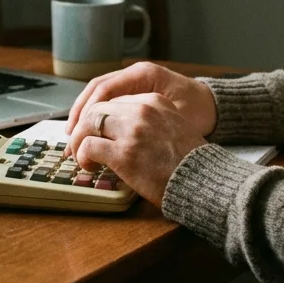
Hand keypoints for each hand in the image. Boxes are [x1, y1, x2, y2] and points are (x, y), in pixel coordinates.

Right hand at [65, 61, 217, 137]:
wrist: (214, 106)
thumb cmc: (200, 111)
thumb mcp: (177, 117)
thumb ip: (149, 122)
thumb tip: (118, 136)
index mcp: (144, 74)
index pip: (106, 88)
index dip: (89, 109)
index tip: (78, 129)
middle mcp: (135, 73)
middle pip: (97, 88)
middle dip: (80, 111)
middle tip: (70, 134)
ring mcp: (133, 81)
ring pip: (99, 93)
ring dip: (84, 112)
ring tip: (73, 134)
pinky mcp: (134, 91)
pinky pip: (108, 99)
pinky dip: (96, 114)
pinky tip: (89, 130)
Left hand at [68, 93, 206, 205]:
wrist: (205, 181)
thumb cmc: (191, 162)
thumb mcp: (174, 127)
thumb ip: (150, 122)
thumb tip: (122, 132)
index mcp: (154, 102)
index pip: (114, 102)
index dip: (99, 119)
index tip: (94, 132)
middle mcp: (142, 111)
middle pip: (98, 109)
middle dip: (84, 127)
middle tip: (80, 145)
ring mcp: (132, 130)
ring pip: (88, 123)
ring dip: (79, 141)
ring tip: (81, 156)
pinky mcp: (124, 153)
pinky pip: (89, 146)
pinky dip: (83, 156)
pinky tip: (89, 166)